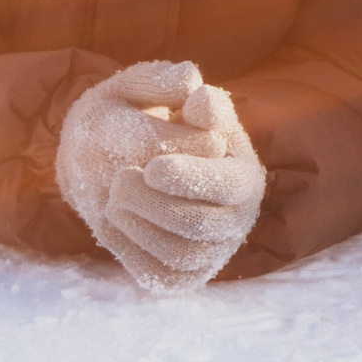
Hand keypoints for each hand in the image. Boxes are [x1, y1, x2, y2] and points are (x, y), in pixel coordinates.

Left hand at [58, 61, 265, 292]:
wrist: (131, 161)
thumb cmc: (152, 122)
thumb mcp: (157, 94)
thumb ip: (172, 84)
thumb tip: (193, 86)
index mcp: (246, 174)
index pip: (228, 185)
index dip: (190, 178)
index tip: (152, 167)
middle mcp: (237, 218)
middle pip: (198, 224)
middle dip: (152, 205)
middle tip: (120, 182)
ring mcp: (212, 251)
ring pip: (179, 255)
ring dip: (139, 227)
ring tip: (116, 197)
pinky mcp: (184, 275)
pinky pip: (160, 276)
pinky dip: (132, 253)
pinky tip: (115, 222)